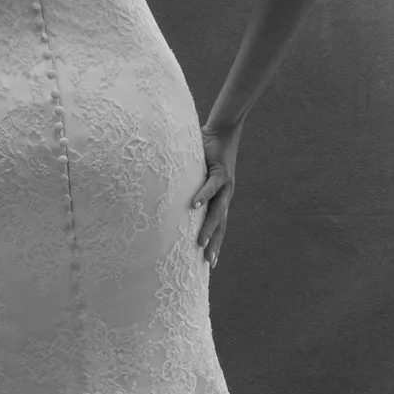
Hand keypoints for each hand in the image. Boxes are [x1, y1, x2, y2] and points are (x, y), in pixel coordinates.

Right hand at [191, 124, 239, 267]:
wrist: (223, 131)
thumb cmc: (207, 152)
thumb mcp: (198, 175)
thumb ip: (189, 186)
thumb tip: (168, 195)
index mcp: (220, 199)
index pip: (219, 226)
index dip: (216, 243)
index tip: (210, 263)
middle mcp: (225, 195)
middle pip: (221, 225)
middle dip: (214, 244)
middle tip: (207, 262)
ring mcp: (225, 185)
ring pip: (217, 211)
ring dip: (209, 228)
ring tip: (199, 244)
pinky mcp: (220, 171)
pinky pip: (211, 187)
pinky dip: (203, 196)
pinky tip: (194, 206)